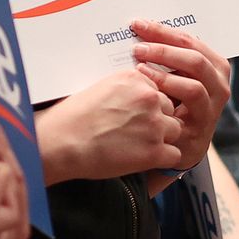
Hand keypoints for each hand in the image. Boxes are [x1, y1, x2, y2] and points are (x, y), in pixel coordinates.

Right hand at [35, 68, 181, 183]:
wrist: (62, 142)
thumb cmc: (73, 117)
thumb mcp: (101, 88)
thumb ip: (126, 90)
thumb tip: (136, 98)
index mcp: (135, 78)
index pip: (159, 89)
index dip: (150, 105)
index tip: (136, 115)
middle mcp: (149, 98)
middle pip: (170, 109)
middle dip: (158, 120)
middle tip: (137, 132)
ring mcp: (154, 124)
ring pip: (175, 130)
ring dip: (162, 139)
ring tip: (139, 146)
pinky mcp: (154, 151)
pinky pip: (174, 155)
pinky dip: (162, 159)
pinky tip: (144, 160)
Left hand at [131, 20, 230, 169]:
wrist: (177, 149)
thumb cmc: (170, 108)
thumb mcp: (171, 81)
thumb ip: (164, 60)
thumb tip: (137, 31)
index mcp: (211, 65)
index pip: (188, 39)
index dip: (162, 30)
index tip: (137, 25)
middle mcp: (219, 80)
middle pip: (194, 51)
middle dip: (163, 43)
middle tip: (137, 45)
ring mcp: (215, 100)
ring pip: (197, 69)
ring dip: (167, 61)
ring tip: (140, 62)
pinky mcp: (206, 119)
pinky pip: (192, 93)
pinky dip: (169, 83)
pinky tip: (148, 83)